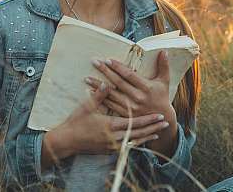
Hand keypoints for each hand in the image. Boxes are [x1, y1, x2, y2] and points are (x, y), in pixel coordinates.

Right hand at [42, 82, 170, 164]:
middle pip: (138, 133)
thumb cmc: (76, 122)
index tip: (160, 115)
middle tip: (166, 123)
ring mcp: (112, 145)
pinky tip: (144, 140)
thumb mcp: (86, 106)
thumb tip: (107, 83)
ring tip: (159, 132)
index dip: (148, 119)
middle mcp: (114, 137)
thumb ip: (99, 95)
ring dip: (148, 136)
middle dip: (153, 128)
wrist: (66, 141)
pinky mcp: (109, 149)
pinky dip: (137, 143)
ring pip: (134, 141)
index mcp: (110, 126)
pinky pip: (127, 147)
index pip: (134, 122)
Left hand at [87, 50, 171, 118]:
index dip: (118, 67)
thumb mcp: (164, 81)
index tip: (108, 60)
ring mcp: (130, 107)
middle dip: (105, 71)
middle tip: (95, 62)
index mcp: (146, 87)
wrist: (161, 119)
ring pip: (111, 94)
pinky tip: (91, 92)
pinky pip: (110, 105)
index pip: (129, 75)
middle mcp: (137, 97)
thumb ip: (164, 66)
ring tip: (87, 78)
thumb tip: (164, 51)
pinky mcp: (125, 114)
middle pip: (118, 82)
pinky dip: (100, 98)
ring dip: (98, 86)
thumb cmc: (162, 96)